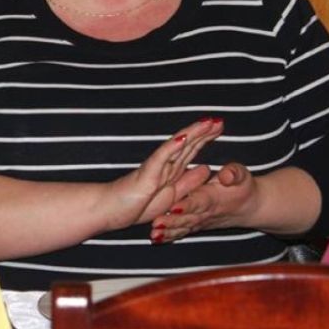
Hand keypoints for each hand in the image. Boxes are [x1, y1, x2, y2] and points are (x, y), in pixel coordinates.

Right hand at [102, 118, 222, 231]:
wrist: (110, 209)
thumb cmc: (135, 205)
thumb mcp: (172, 196)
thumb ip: (188, 182)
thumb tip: (206, 168)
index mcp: (171, 171)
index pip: (191, 150)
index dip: (205, 138)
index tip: (219, 127)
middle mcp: (165, 165)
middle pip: (188, 145)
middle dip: (204, 132)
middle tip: (219, 120)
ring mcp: (156, 167)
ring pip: (177, 147)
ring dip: (193, 134)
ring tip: (207, 123)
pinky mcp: (147, 173)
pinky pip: (161, 158)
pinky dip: (173, 147)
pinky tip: (184, 138)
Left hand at [150, 162, 257, 242]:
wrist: (251, 207)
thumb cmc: (243, 186)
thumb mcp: (242, 175)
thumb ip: (234, 173)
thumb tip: (226, 175)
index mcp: (212, 197)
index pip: (199, 202)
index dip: (188, 205)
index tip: (174, 207)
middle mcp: (205, 212)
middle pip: (187, 218)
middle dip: (171, 222)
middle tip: (155, 224)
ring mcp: (201, 221)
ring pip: (183, 228)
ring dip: (168, 232)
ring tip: (153, 236)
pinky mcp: (197, 225)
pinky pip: (183, 232)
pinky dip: (171, 237)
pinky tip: (157, 240)